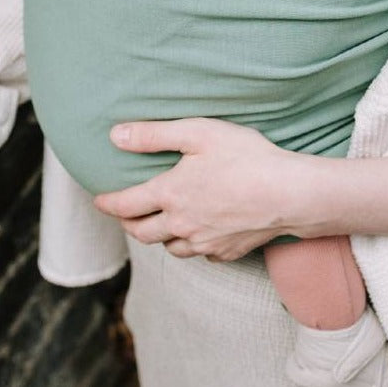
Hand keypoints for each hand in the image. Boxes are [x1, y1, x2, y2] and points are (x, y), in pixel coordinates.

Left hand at [94, 118, 300, 261]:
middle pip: (142, 233)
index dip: (107, 203)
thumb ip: (154, 135)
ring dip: (159, 237)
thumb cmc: (246, 157)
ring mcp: (204, 242)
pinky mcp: (227, 252)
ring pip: (169, 248)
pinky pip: (199, 253)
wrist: (289, 194)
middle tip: (124, 215)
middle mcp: (181, 224)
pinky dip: (191, 245)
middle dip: (128, 224)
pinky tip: (198, 234)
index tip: (98, 200)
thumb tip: (115, 135)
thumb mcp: (198, 133)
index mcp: (170, 194)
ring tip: (159, 225)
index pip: (125, 204)